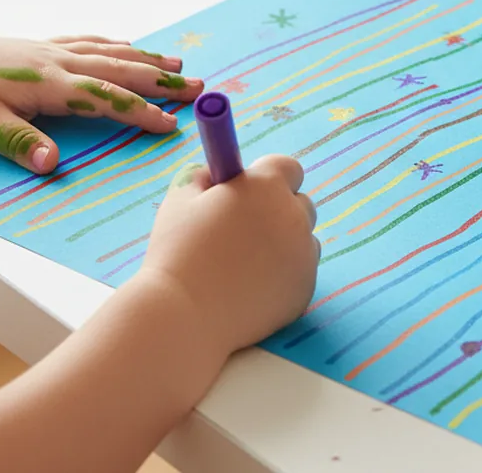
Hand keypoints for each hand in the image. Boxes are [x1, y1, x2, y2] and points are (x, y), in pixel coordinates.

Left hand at [0, 30, 203, 173]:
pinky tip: (129, 46)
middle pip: (120, 71)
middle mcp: (59, 62)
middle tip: (197, 88)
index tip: (169, 124)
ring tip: (179, 66)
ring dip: (147, 61)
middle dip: (161, 82)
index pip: (104, 99)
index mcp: (48, 83)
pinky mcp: (45, 46)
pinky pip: (91, 43)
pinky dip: (116, 46)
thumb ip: (20, 143)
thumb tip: (52, 164)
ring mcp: (54, 50)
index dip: (139, 111)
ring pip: (111, 54)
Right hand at [141, 155, 319, 355]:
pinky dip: (282, 277)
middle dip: (277, 211)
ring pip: (303, 240)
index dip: (268, 178)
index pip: (288, 167)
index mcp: (267, 187)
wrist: (182, 315)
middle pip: (301, 204)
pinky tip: (249, 289)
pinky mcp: (305, 289)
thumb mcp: (180, 199)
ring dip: (283, 244)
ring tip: (243, 264)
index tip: (249, 194)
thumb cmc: (176, 252)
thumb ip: (203, 176)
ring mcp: (304, 255)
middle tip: (243, 232)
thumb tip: (217, 173)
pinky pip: (300, 273)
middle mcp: (295, 216)